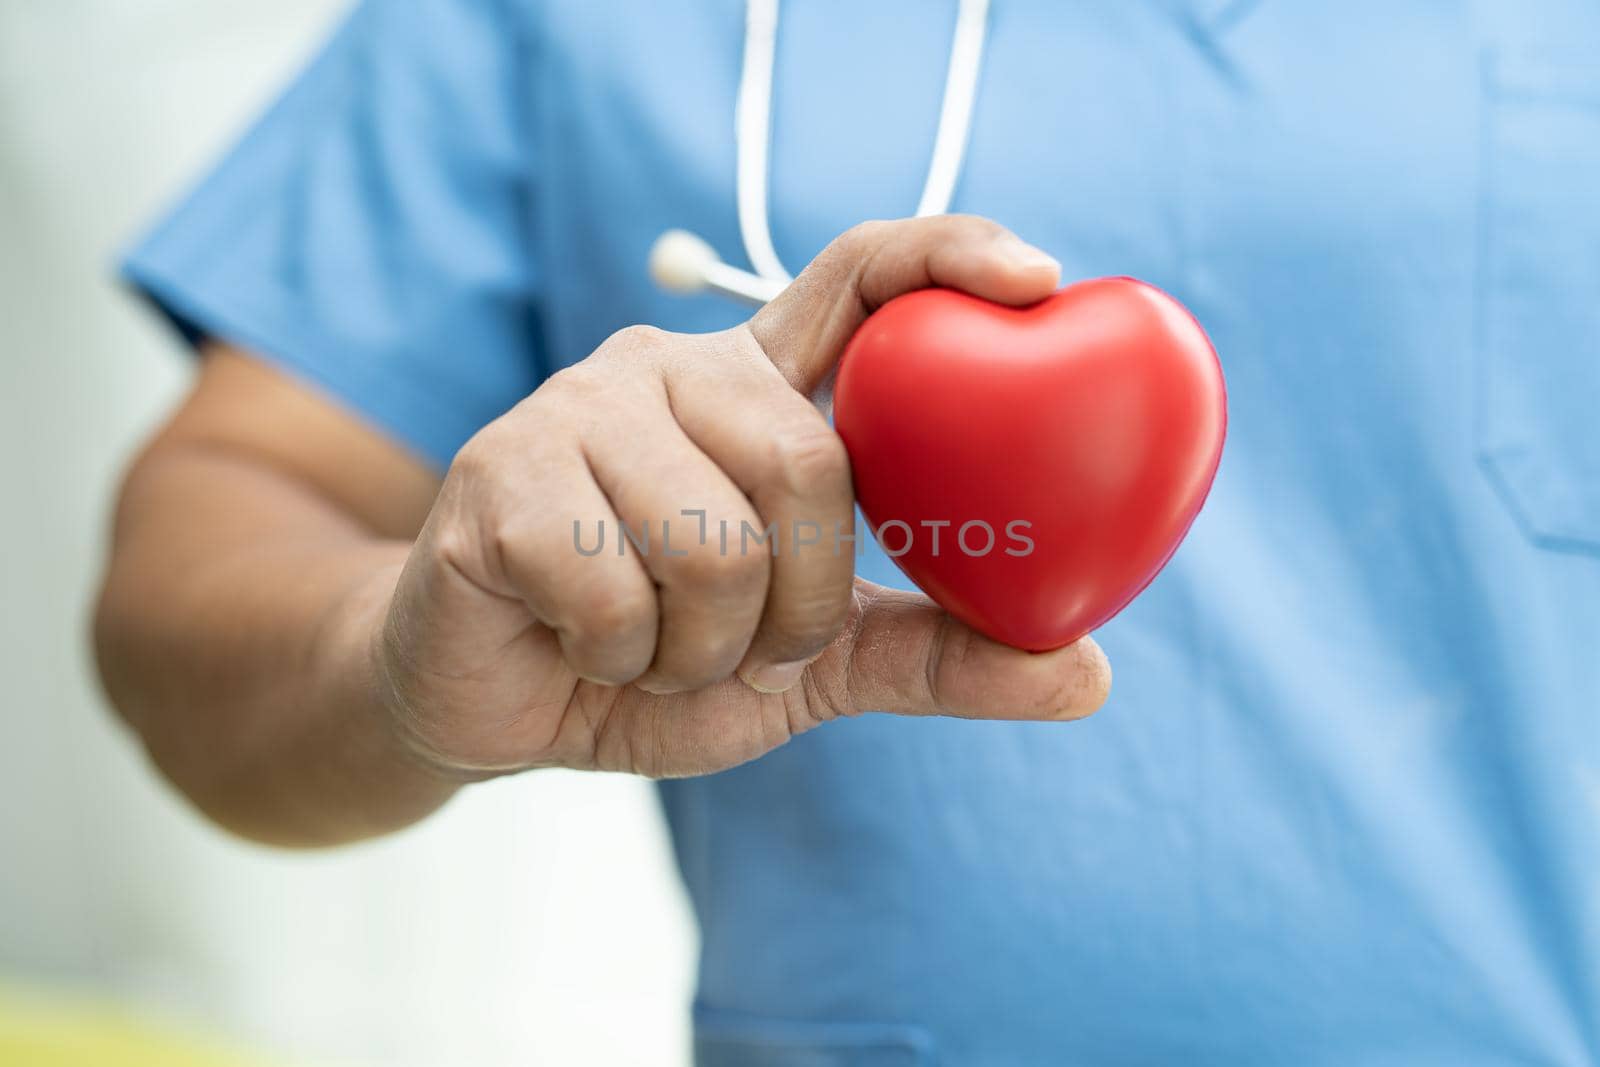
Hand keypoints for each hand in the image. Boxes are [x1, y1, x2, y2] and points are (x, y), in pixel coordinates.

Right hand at [375, 216, 1110, 779]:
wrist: (492, 704)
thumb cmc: (656, 657)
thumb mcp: (812, 665)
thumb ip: (933, 654)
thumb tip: (1088, 674)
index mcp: (754, 389)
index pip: (857, 278)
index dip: (948, 257)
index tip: (1035, 282)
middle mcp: (668, 366)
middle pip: (806, 462)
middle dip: (796, 603)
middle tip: (749, 644)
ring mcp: (575, 408)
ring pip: (713, 541)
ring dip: (702, 647)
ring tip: (653, 645)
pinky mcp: (497, 473)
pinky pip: (614, 591)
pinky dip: (620, 658)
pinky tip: (579, 641)